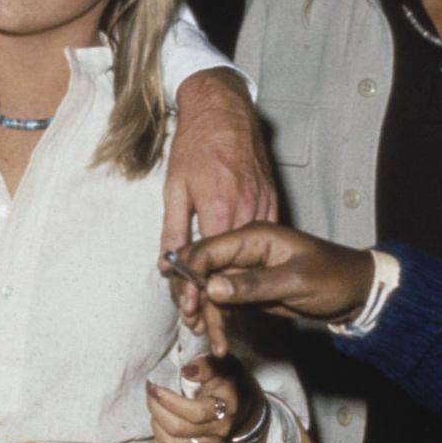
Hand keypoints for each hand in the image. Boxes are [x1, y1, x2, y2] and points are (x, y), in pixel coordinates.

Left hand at [146, 356, 260, 442]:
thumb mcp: (218, 366)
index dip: (170, 401)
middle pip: (179, 429)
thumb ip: (205, 366)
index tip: (154, 387)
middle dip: (157, 410)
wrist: (231, 401)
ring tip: (155, 409)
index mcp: (226, 408)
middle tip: (151, 393)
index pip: (196, 413)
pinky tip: (158, 431)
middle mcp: (219, 432)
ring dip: (156, 426)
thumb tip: (187, 370)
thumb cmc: (221, 379)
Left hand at [160, 68, 276, 347]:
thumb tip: (167, 266)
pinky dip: (252, 264)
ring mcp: (265, 208)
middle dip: (222, 306)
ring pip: (253, 261)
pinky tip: (242, 282)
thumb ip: (172, 230)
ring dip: (237, 290)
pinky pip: (264, 242)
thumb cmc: (196, 146)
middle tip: (209, 331)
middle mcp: (248, 214)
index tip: (191, 316)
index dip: (201, 296)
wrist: (225, 111)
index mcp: (222, 212)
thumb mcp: (174, 189)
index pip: (213, 268)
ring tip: (224, 318)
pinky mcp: (274, 202)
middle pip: (237, 272)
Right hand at [169, 224, 375, 352]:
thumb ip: (252, 284)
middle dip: (193, 296)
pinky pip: (223, 305)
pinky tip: (219, 341)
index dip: (191, 273)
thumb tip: (210, 287)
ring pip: (210, 292)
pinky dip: (218, 322)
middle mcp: (243, 251)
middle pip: (202, 270)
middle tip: (192, 322)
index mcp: (253, 237)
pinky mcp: (248, 291)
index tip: (187, 301)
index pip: (208, 250)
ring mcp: (244, 272)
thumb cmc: (333, 277)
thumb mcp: (294, 281)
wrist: (357, 293)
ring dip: (206, 315)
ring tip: (212, 340)